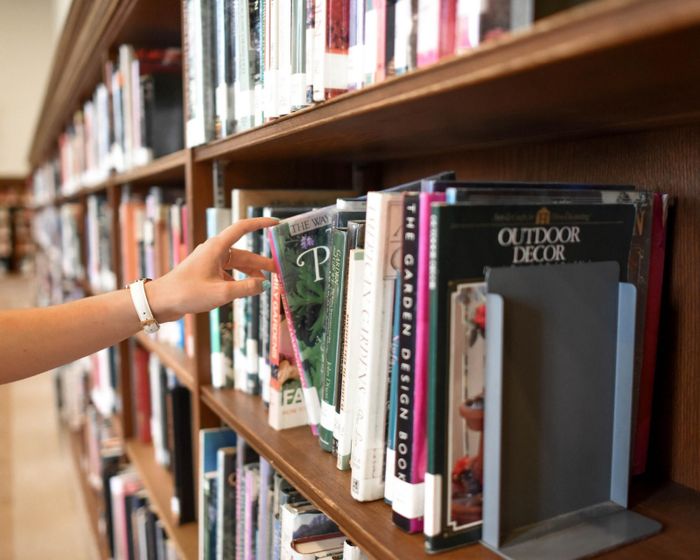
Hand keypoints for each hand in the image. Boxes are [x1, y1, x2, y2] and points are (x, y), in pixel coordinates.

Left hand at [145, 217, 277, 321]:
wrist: (161, 302)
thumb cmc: (187, 293)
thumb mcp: (221, 292)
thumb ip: (246, 288)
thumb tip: (265, 285)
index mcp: (217, 247)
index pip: (243, 228)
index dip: (260, 224)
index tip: (275, 224)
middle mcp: (214, 251)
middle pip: (244, 253)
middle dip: (261, 262)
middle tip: (278, 271)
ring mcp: (209, 262)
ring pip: (236, 265)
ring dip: (250, 273)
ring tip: (264, 285)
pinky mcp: (206, 273)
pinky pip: (228, 273)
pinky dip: (238, 281)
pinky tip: (244, 291)